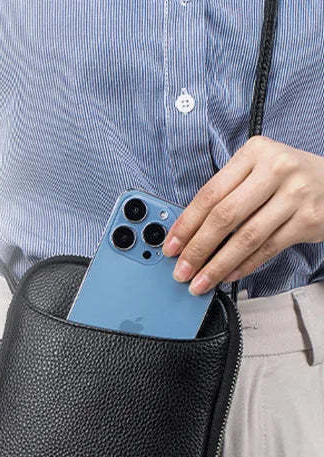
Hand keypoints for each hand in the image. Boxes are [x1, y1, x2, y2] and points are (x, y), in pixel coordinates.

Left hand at [164, 136, 323, 293]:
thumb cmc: (287, 179)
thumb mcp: (256, 171)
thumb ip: (226, 194)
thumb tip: (188, 235)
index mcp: (254, 153)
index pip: (209, 194)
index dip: (186, 225)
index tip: (170, 247)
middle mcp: (276, 169)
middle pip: (224, 216)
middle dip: (197, 249)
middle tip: (181, 270)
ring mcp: (295, 194)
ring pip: (246, 237)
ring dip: (218, 265)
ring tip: (201, 281)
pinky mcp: (309, 219)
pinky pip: (268, 248)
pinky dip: (244, 265)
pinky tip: (229, 275)